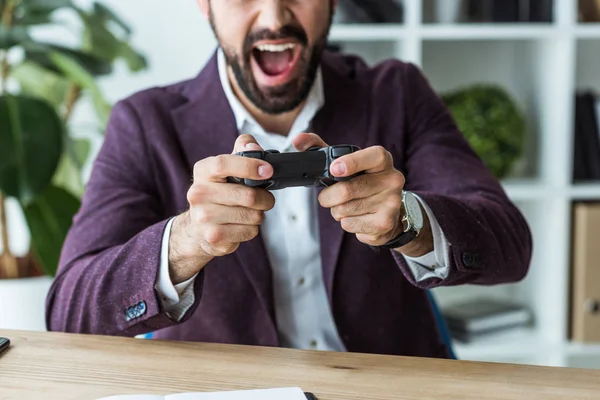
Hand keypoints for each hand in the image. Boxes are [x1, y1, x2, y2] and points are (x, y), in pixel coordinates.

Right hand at [168, 134, 274, 282]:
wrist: (198, 228)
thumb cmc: (219, 192)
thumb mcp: (227, 167)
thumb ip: (242, 150)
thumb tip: (254, 147)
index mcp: (203, 171)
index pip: (224, 163)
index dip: (250, 166)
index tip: (269, 171)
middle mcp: (198, 193)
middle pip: (247, 195)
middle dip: (265, 197)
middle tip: (266, 198)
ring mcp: (203, 217)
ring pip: (252, 215)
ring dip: (259, 214)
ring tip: (250, 212)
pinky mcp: (213, 237)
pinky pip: (249, 231)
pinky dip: (252, 229)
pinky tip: (241, 225)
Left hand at [294, 133, 431, 254]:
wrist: (388, 213)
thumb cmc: (362, 183)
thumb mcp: (346, 163)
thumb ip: (321, 148)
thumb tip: (298, 140)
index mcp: (383, 161)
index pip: (374, 156)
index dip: (352, 162)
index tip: (334, 169)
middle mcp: (392, 180)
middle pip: (348, 190)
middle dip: (328, 197)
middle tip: (328, 197)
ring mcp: (391, 203)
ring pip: (345, 209)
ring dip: (337, 210)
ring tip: (348, 206)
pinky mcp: (385, 223)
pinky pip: (350, 224)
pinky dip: (346, 223)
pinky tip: (358, 218)